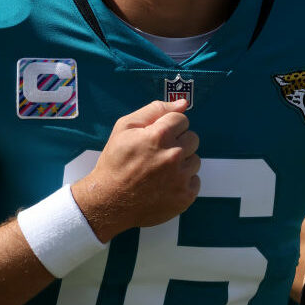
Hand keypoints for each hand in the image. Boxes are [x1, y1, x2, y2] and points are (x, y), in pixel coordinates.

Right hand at [72, 99, 199, 241]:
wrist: (109, 201)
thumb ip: (155, 110)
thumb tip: (183, 103)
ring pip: (195, 160)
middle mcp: (173, 155)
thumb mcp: (125, 128)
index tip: (157, 137)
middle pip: (193, 138)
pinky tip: (165, 184)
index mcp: (159, 135)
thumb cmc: (115, 162)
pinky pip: (195, 181)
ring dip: (181, 163)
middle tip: (158, 154)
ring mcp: (181, 178)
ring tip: (160, 171)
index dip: (168, 126)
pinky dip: (183, 182)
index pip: (182, 119)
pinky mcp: (185, 197)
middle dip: (178, 142)